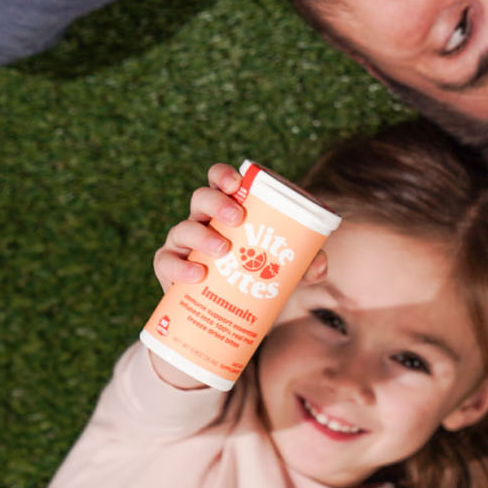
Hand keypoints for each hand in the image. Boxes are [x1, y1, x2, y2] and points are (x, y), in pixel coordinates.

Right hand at [151, 164, 327, 290]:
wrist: (230, 312)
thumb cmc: (257, 277)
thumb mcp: (285, 270)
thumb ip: (306, 264)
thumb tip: (320, 264)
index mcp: (227, 210)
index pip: (219, 182)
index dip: (223, 175)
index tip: (237, 182)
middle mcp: (201, 221)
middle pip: (201, 198)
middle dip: (217, 202)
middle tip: (238, 218)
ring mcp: (183, 244)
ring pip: (183, 228)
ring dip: (202, 236)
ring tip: (223, 250)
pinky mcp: (170, 269)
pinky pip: (167, 263)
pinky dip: (181, 268)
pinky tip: (198, 274)